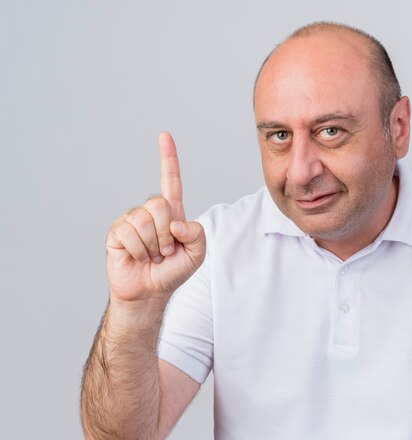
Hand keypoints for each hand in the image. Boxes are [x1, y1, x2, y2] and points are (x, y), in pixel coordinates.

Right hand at [105, 132, 205, 304]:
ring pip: (145, 220)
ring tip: (152, 255)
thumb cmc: (173, 271)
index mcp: (172, 212)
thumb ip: (198, 235)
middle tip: (166, 251)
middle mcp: (150, 212)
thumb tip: (178, 223)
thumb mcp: (197, 254)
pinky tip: (138, 257)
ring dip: (153, 245)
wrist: (150, 293)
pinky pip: (129, 232)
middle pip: (160, 204)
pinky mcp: (117, 232)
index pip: (171, 180)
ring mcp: (132, 221)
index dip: (168, 158)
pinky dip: (139, 250)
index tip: (164, 136)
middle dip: (167, 233)